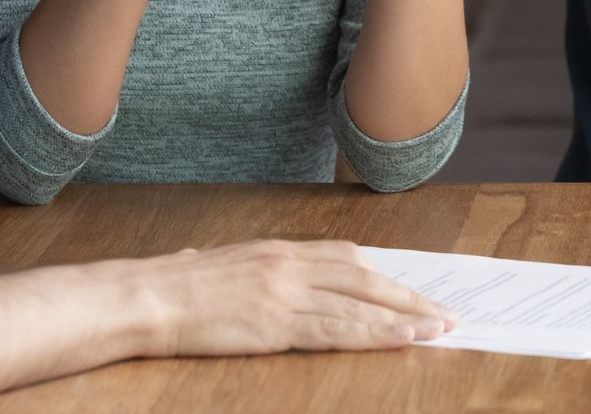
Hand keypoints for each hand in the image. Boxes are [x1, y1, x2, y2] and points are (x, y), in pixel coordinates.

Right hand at [134, 239, 456, 354]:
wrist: (145, 296)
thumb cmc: (173, 285)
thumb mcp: (219, 265)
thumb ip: (243, 268)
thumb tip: (237, 268)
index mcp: (278, 250)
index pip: (348, 259)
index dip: (386, 277)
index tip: (414, 291)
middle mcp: (289, 265)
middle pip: (365, 278)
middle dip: (409, 298)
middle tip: (444, 314)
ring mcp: (284, 293)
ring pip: (359, 305)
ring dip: (403, 319)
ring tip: (437, 331)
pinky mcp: (276, 324)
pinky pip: (337, 330)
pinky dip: (374, 335)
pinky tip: (399, 340)